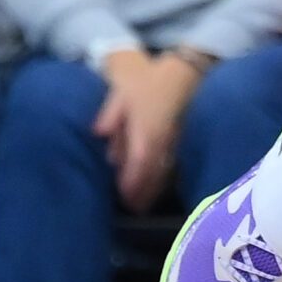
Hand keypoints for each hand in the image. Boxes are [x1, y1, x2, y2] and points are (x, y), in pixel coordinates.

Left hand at [94, 48, 202, 211]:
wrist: (183, 73)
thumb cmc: (148, 83)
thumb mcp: (122, 94)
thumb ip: (110, 115)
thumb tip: (98, 134)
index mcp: (146, 129)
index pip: (140, 160)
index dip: (133, 181)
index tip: (125, 197)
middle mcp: (163, 140)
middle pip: (154, 172)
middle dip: (144, 192)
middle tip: (134, 208)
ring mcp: (174, 141)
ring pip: (164, 170)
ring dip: (154, 188)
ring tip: (143, 204)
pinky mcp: (180, 140)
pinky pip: (172, 164)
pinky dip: (163, 178)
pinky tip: (157, 185)